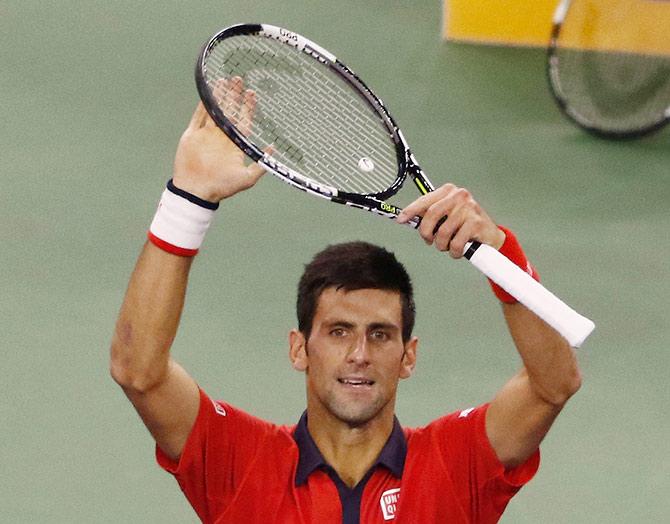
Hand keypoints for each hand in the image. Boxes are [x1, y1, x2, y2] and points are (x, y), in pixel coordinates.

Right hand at [172, 77, 265, 202]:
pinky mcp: (192, 135)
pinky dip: (203, 104)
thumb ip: (261, 164)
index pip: (243, 121)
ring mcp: (206, 135)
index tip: (252, 94)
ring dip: (219, 96)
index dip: (248, 108)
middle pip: (229, 112)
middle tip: (239, 79)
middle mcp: (221, 138)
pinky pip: (198, 116)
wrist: (196, 192)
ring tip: (224, 80)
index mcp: (234, 145)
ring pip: (214, 110)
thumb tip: (274, 149)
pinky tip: (208, 92)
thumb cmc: (222, 187)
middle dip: (234, 96)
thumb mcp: (247, 178)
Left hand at [396, 183, 504, 257]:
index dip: (411, 210)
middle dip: (426, 232)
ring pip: (443, 232)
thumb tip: (408, 219)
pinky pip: (456, 243)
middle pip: (431, 215)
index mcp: (448, 191)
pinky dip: (454, 251)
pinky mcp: (476, 222)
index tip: (400, 219)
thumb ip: (431, 215)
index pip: (425, 200)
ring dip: (442, 245)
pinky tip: (458, 250)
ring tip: (448, 246)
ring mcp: (468, 208)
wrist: (490, 235)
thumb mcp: (447, 216)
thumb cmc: (465, 225)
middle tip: (429, 241)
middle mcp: (458, 195)